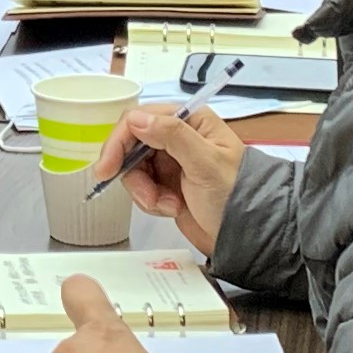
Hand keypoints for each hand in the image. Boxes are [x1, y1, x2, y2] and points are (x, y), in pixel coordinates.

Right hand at [87, 101, 246, 253]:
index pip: (140, 118)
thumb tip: (136, 119)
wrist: (244, 233)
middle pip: (131, 144)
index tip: (108, 168)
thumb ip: (172, 136)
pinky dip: (151, 201)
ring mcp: (170, 160)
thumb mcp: (206, 163)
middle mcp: (177, 135)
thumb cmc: (235, 194)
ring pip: (133, 168)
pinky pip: (141, 187)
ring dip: (144, 191)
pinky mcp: (165, 183)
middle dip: (133, 173)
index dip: (119, 141)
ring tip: (168, 205)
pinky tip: (172, 208)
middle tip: (145, 197)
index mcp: (190, 120)